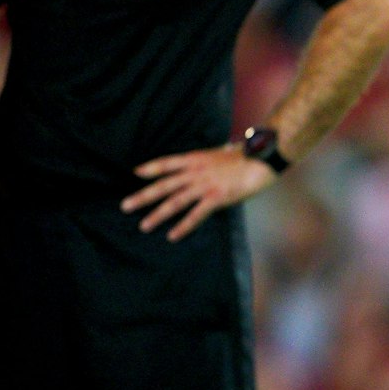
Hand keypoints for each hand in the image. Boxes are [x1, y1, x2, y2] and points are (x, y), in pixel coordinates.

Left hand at [122, 144, 274, 240]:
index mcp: (196, 158)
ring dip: (157, 214)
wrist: (263, 157)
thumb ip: (211, 161)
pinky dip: (183, 226)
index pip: (167, 163)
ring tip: (143, 225)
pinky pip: (196, 215)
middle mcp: (196, 171)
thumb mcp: (223, 153)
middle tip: (125, 206)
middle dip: (143, 195)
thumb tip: (210, 162)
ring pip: (175, 201)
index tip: (136, 173)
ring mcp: (205, 185)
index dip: (151, 168)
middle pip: (164, 185)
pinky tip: (172, 235)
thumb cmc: (248, 156)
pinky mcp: (216, 198)